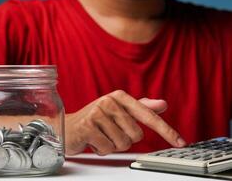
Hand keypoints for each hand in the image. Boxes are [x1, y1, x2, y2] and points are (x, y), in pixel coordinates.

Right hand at [65, 90, 185, 154]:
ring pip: (122, 144)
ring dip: (111, 145)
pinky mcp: (88, 126)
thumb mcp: (117, 111)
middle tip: (108, 132)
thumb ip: (141, 107)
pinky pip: (108, 148)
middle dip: (123, 140)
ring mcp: (98, 113)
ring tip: (99, 136)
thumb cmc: (94, 120)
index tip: (181, 142)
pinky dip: (101, 150)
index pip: (149, 116)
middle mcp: (110, 101)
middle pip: (136, 135)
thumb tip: (163, 104)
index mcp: (119, 97)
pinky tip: (91, 141)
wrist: (66, 127)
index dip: (166, 130)